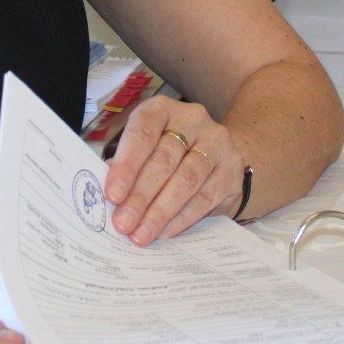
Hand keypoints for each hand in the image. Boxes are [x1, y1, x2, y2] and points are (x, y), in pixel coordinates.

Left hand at [104, 97, 245, 246]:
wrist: (214, 154)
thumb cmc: (165, 153)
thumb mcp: (142, 150)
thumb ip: (125, 167)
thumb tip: (110, 201)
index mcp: (162, 109)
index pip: (143, 133)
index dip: (127, 165)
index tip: (112, 195)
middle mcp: (193, 119)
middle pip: (164, 159)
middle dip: (141, 195)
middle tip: (124, 223)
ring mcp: (217, 142)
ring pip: (187, 179)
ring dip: (161, 211)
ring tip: (142, 234)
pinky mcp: (232, 168)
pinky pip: (206, 197)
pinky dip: (183, 217)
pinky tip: (166, 232)